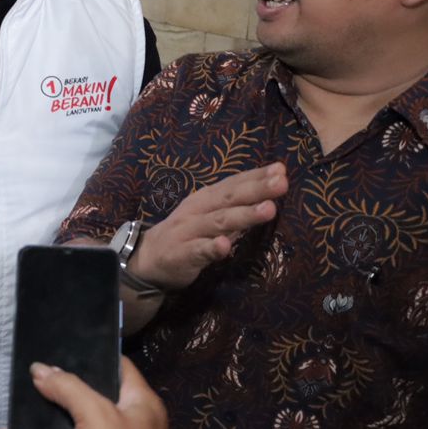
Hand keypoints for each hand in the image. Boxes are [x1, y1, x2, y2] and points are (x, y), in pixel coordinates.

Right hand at [0, 358, 172, 428]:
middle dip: (52, 402)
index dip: (91, 357)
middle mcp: (126, 423)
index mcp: (138, 402)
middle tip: (25, 392)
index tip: (60, 349)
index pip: (116, 367)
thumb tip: (39, 369)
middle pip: (84, 402)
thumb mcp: (94, 414)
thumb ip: (66, 388)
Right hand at [130, 163, 285, 290]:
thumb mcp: (208, 216)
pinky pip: (198, 251)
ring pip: (218, 222)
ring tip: (268, 209)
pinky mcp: (181, 255)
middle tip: (281, 182)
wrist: (146, 258)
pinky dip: (211, 248)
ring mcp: (188, 232)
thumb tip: (269, 195)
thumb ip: (234, 208)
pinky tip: (225, 246)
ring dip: (243, 215)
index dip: (255, 176)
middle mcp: (197, 211)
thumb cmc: (185, 234)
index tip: (281, 169)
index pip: (233, 184)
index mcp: (205, 199)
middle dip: (256, 190)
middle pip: (229, 198)